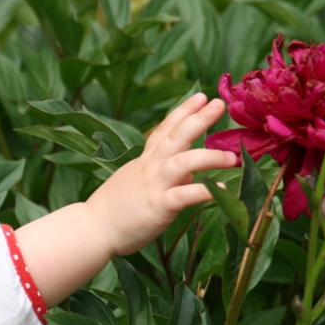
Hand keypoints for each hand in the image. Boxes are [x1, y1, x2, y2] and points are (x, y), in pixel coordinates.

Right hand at [85, 93, 236, 255]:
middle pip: (175, 137)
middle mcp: (150, 168)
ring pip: (183, 162)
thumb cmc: (112, 210)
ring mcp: (154, 186)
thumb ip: (158, 176)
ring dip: (209, 157)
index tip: (200, 96)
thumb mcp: (134, 184)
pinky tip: (223, 190)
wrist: (92, 228)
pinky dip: (204, 191)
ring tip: (231, 157)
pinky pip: (184, 196)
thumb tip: (186, 176)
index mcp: (144, 162)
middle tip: (219, 104)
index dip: (182, 112)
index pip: (164, 130)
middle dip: (198, 119)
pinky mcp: (158, 207)